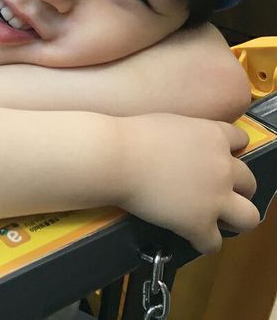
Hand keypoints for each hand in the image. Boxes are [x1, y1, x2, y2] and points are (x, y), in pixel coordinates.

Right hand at [118, 114, 258, 253]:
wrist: (115, 158)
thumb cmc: (131, 135)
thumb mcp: (169, 122)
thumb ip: (190, 135)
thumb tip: (189, 146)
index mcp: (213, 136)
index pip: (241, 140)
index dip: (230, 150)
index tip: (217, 158)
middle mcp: (223, 167)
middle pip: (249, 182)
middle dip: (235, 188)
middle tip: (215, 191)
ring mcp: (215, 198)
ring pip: (249, 217)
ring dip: (234, 218)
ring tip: (216, 218)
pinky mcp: (200, 224)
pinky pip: (214, 243)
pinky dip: (203, 241)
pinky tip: (190, 236)